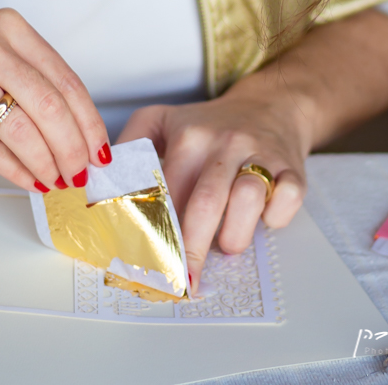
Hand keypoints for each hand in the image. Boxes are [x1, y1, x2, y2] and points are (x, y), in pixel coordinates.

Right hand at [0, 10, 110, 191]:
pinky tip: (30, 180)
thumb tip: (80, 130)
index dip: (88, 119)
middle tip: (81, 169)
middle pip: (48, 104)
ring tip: (58, 179)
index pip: (64, 77)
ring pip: (21, 129)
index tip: (99, 146)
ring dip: (46, 162)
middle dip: (72, 145)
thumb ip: (34, 82)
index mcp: (9, 27)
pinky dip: (16, 170)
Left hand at [117, 70, 311, 292]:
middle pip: (205, 203)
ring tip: (226, 244)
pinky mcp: (292, 168)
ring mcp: (261, 154)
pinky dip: (276, 217)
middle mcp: (224, 142)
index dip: (154, 230)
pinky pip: (287, 199)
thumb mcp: (162, 120)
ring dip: (234, 235)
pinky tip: (264, 219)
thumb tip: (95, 185)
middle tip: (182, 281)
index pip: (165, 190)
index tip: (145, 262)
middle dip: (191, 251)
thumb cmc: (210, 126)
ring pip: (248, 200)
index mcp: (188, 135)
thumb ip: (128, 147)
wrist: (270, 106)